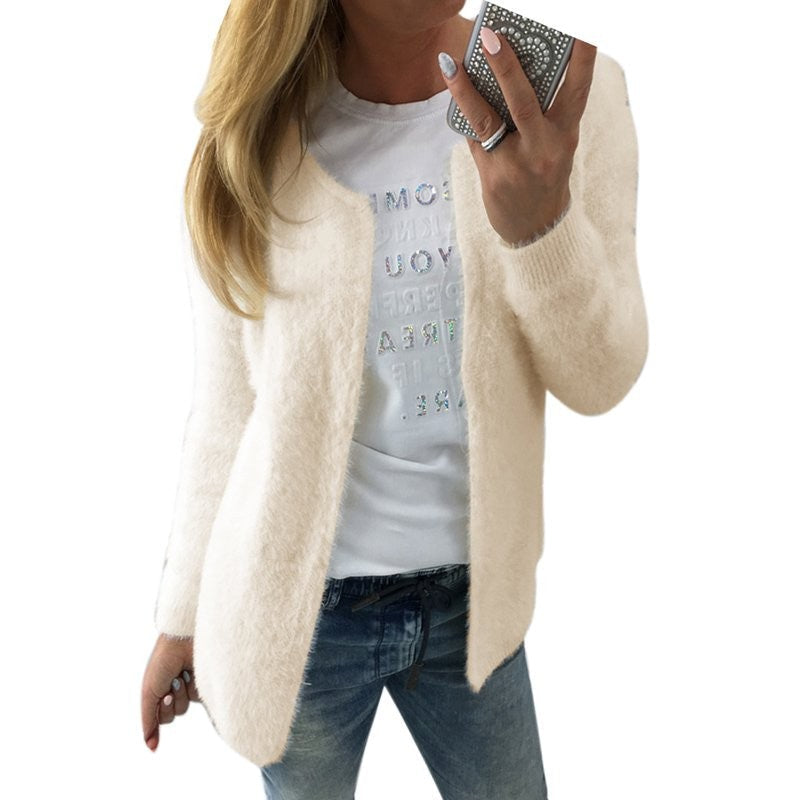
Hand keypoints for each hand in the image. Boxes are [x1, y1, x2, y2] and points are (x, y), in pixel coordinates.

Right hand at [141, 634, 200, 751]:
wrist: (184, 638)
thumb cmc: (163, 660)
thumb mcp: (149, 691)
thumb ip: (149, 720)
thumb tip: (151, 747)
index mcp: (158, 689)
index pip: (159, 717)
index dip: (161, 709)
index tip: (163, 693)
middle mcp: (173, 689)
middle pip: (172, 715)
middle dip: (171, 701)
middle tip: (173, 682)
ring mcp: (189, 686)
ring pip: (185, 708)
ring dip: (182, 694)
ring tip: (183, 675)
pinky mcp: (204, 682)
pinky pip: (199, 699)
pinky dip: (194, 688)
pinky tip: (194, 672)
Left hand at [440, 30, 596, 244]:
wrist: (535, 228)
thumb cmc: (542, 175)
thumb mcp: (553, 144)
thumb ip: (537, 113)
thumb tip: (501, 71)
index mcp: (567, 133)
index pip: (579, 88)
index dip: (582, 56)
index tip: (581, 25)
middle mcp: (546, 148)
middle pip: (525, 101)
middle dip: (506, 66)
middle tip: (491, 34)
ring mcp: (518, 165)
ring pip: (490, 119)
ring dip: (468, 88)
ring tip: (451, 61)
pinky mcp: (493, 177)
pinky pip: (474, 137)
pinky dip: (462, 112)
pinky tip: (452, 86)